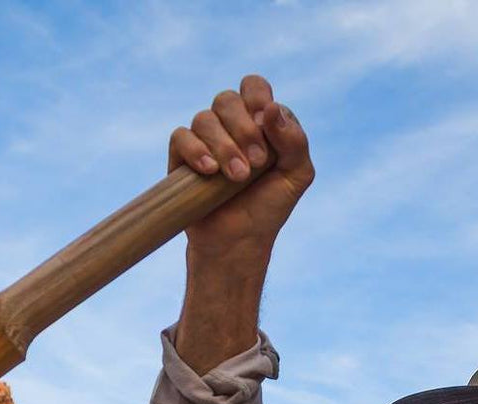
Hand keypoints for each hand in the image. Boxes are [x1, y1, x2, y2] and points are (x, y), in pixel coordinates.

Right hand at [169, 75, 314, 258]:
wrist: (238, 242)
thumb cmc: (268, 208)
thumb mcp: (296, 176)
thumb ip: (295, 141)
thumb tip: (272, 109)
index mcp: (259, 122)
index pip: (254, 86)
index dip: (257, 97)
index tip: (265, 126)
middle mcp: (231, 125)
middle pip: (227, 99)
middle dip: (244, 130)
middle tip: (258, 163)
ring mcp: (205, 139)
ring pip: (205, 118)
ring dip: (225, 147)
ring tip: (237, 178)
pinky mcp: (182, 156)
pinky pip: (181, 136)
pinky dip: (196, 151)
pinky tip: (210, 171)